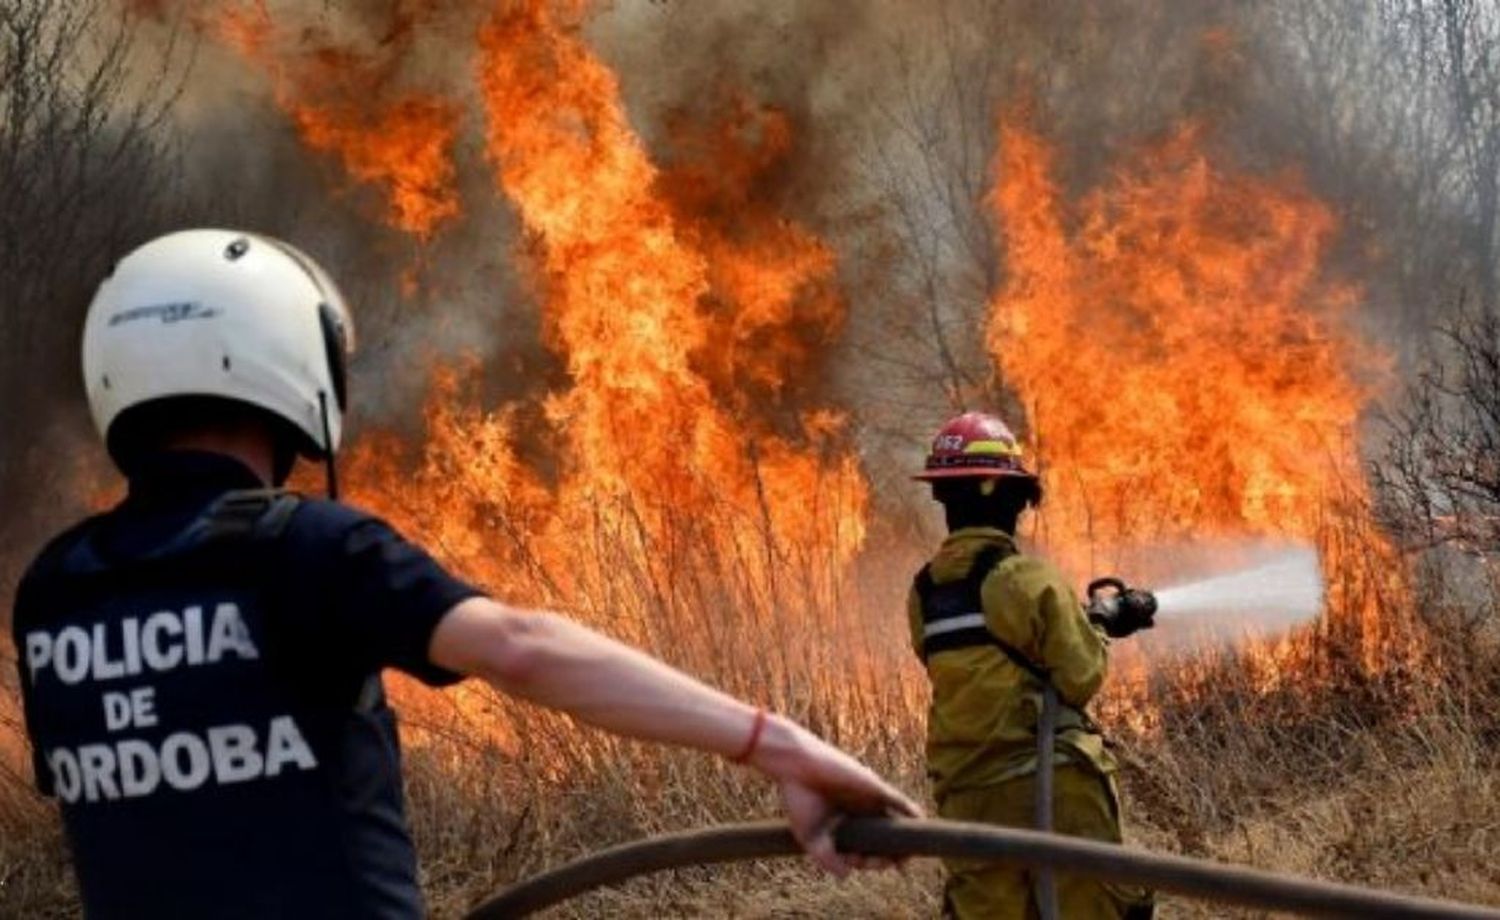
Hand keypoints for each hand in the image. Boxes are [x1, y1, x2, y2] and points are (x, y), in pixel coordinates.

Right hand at [746, 715, 921, 875]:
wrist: (795, 767)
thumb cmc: (799, 799)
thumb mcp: (810, 838)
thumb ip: (828, 859)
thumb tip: (848, 875)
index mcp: (844, 825)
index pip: (863, 850)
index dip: (866, 861)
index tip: (857, 863)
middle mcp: (859, 813)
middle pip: (882, 839)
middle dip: (889, 856)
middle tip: (894, 865)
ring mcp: (868, 800)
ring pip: (893, 822)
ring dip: (903, 839)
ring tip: (910, 856)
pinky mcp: (874, 787)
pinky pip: (898, 801)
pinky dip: (910, 813)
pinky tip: (919, 825)